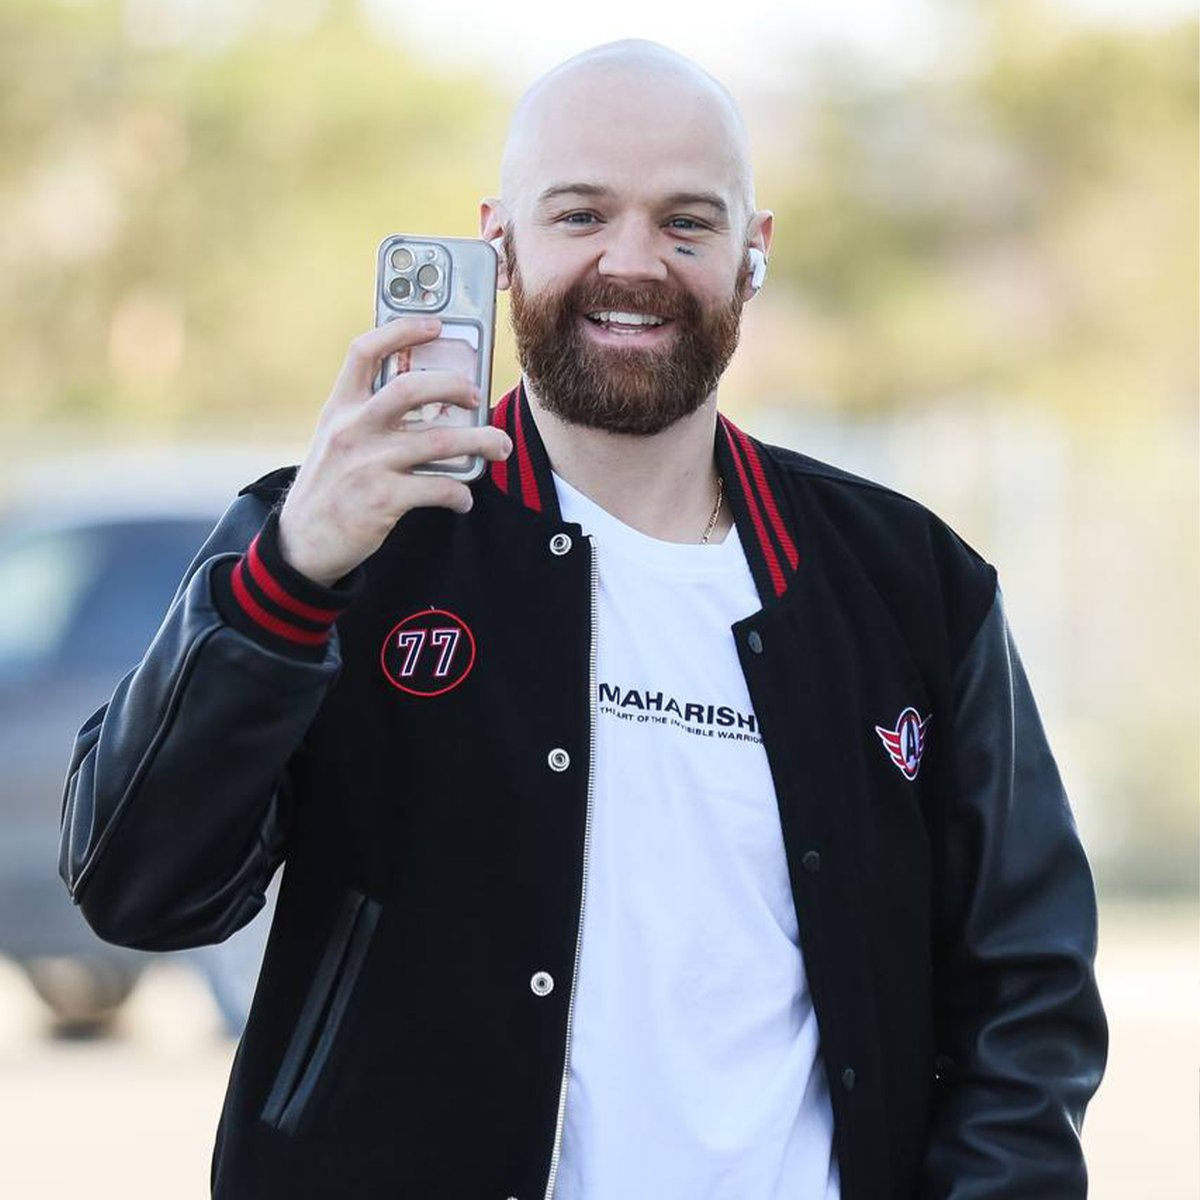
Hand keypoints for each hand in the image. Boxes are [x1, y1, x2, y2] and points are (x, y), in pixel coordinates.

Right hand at [277, 317, 511, 585]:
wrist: (303, 542)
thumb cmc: (331, 485)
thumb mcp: (336, 439)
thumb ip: (369, 415)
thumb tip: (429, 399)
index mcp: (340, 408)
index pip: (365, 351)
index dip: (402, 330)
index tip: (436, 324)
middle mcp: (352, 429)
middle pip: (412, 388)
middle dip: (454, 387)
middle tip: (476, 396)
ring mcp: (368, 464)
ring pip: (440, 441)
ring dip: (480, 442)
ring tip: (500, 447)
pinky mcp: (382, 499)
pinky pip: (438, 488)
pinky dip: (460, 493)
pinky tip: (463, 498)